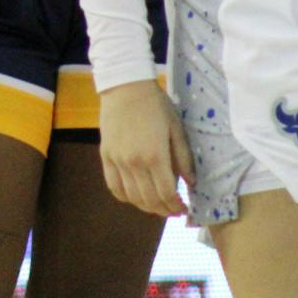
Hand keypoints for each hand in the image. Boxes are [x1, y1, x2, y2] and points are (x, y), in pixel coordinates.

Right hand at [98, 79, 190, 217]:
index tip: (183, 209)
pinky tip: (135, 197)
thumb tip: (191, 183)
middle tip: (173, 211)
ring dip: (146, 207)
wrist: (126, 87)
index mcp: (155, 155)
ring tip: (157, 205)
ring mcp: (118, 161)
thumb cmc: (156, 105)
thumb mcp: (176, 128)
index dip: (175, 206)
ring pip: (132, 197)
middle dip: (164, 210)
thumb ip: (183, 158)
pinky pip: (114, 186)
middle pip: (149, 199)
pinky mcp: (106, 157)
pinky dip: (125, 197)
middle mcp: (135, 163)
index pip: (166, 193)